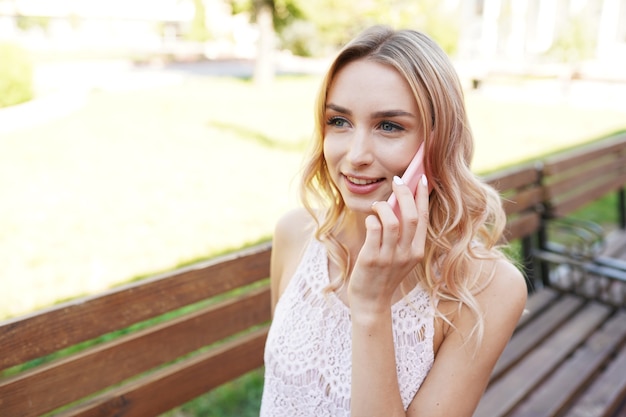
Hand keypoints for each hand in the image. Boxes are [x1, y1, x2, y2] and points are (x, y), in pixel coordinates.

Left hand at [348, 174, 429, 313]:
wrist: (371, 303)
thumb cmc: (384, 276)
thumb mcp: (401, 257)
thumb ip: (404, 236)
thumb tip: (400, 204)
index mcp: (417, 251)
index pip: (424, 218)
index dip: (422, 196)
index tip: (421, 178)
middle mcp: (406, 253)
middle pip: (411, 216)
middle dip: (405, 193)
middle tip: (397, 181)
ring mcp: (389, 257)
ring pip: (391, 221)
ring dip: (384, 206)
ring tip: (379, 205)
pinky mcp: (371, 258)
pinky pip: (373, 229)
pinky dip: (372, 219)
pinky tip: (370, 220)